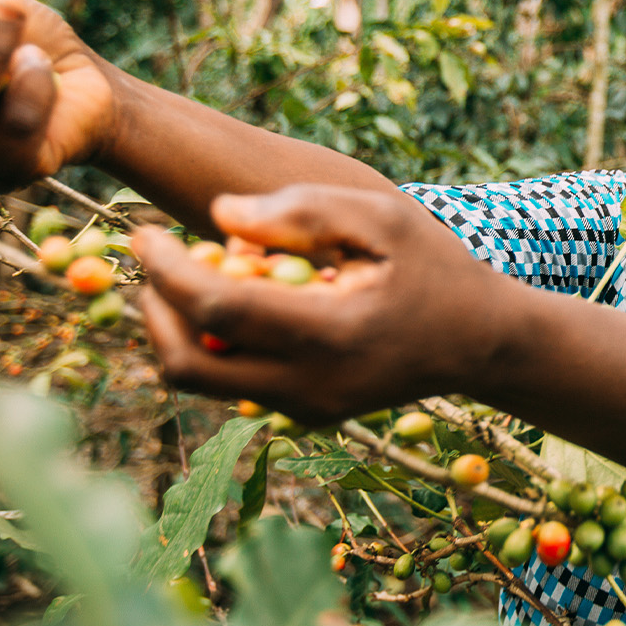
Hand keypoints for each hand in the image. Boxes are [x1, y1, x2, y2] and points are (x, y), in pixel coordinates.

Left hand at [132, 184, 498, 423]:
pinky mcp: (305, 414)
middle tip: (155, 261)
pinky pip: (231, 385)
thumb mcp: (382, 218)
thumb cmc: (435, 267)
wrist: (482, 342)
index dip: (165, 268)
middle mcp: (311, 385)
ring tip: (196, 273)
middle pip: (188, 363)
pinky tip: (236, 298)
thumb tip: (218, 215)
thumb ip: (302, 211)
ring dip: (177, 327)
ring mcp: (307, 409)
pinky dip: (213, 342)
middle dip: (153, 309)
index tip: (144, 230)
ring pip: (202, 381)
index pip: (216, 307)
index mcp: (331, 333)